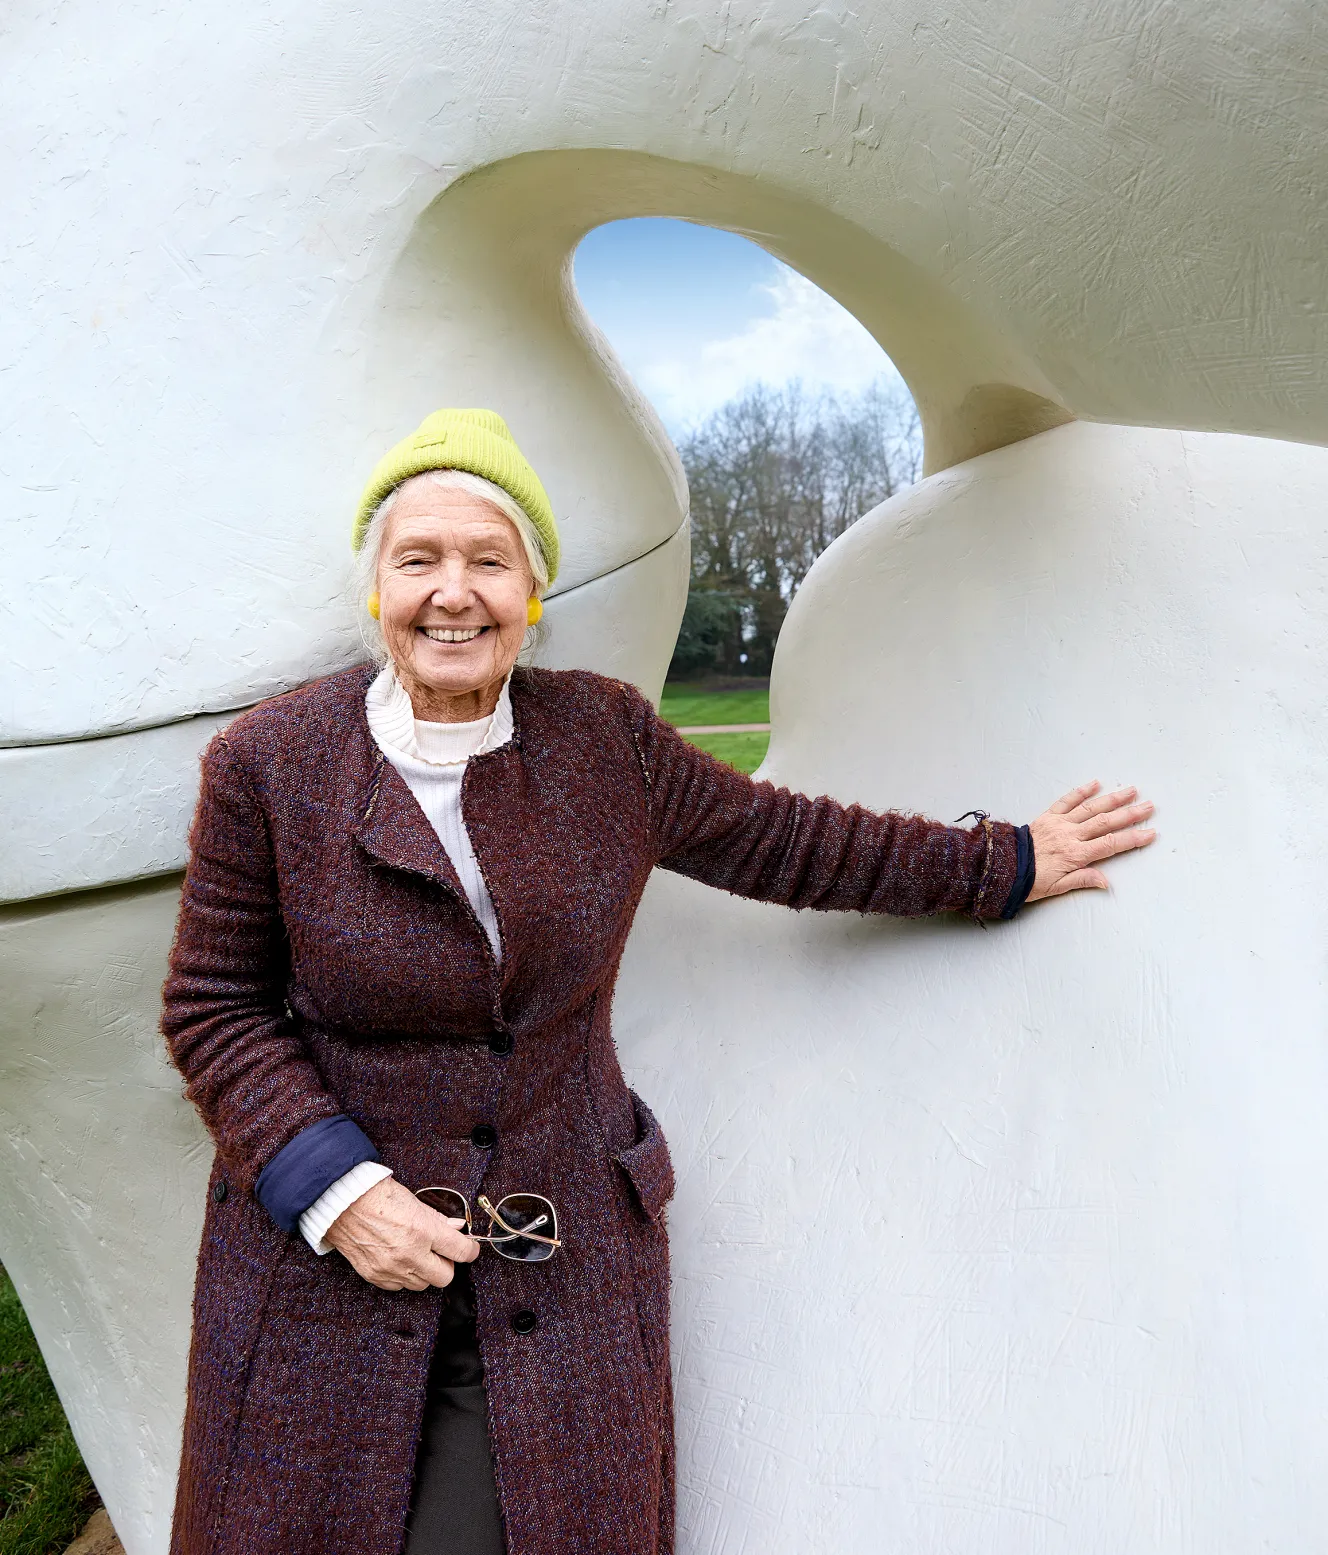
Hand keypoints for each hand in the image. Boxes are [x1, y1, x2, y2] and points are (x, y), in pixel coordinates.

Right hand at [323, 1176, 478, 1290]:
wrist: (342, 1203)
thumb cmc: (377, 1196)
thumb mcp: (415, 1201)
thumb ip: (438, 1219)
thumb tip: (457, 1228)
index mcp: (423, 1231)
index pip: (460, 1251)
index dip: (471, 1251)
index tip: (471, 1249)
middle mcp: (409, 1253)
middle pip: (445, 1277)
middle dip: (447, 1264)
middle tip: (441, 1252)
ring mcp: (391, 1268)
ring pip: (422, 1284)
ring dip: (424, 1272)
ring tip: (416, 1254)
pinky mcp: (375, 1276)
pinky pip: (399, 1286)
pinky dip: (403, 1276)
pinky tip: (399, 1259)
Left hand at [1027, 780, 1155, 901]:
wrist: (1003, 867)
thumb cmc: (1030, 880)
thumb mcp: (1057, 888)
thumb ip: (1083, 880)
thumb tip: (1106, 882)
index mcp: (1075, 855)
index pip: (1110, 844)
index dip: (1132, 838)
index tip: (1150, 833)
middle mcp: (1070, 836)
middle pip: (1105, 822)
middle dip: (1129, 814)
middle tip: (1149, 806)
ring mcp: (1059, 823)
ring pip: (1090, 808)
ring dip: (1112, 799)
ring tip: (1131, 791)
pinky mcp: (1047, 816)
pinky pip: (1066, 801)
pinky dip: (1081, 791)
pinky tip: (1095, 783)